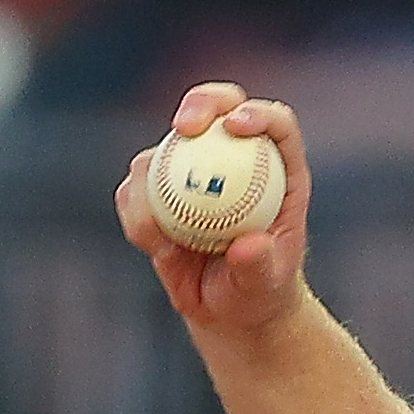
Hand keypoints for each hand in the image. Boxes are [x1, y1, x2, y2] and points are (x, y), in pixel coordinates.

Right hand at [117, 84, 312, 336]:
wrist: (229, 309)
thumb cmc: (260, 292)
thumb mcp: (266, 284)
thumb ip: (260, 265)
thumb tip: (248, 244)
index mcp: (278, 171)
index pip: (276, 124)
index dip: (258, 113)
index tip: (236, 126)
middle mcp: (235, 160)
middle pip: (219, 109)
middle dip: (201, 104)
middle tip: (184, 126)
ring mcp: (193, 172)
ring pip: (164, 150)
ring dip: (153, 182)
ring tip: (166, 243)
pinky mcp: (157, 193)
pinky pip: (135, 190)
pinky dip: (136, 212)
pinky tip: (155, 248)